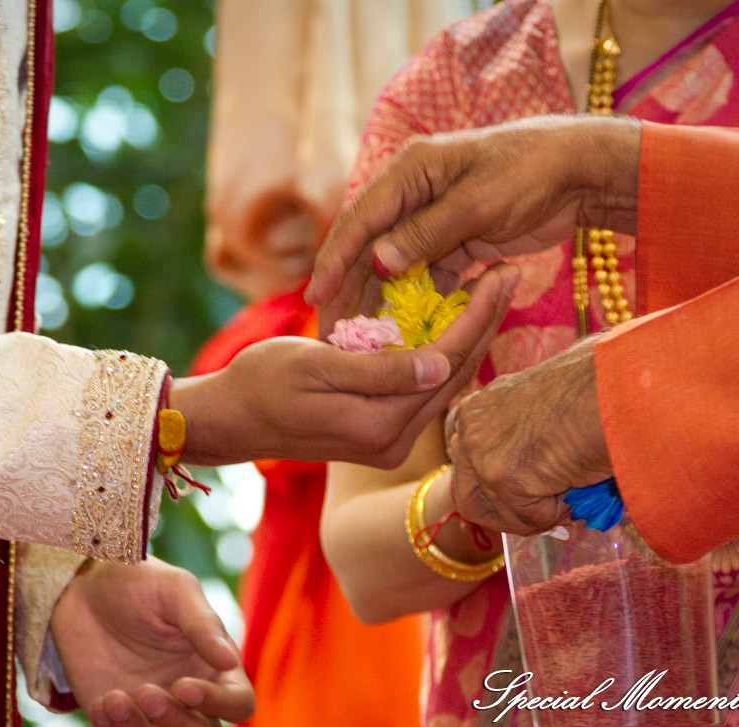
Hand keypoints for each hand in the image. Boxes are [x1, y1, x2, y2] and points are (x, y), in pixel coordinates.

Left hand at [49, 558, 253, 726]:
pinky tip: (101, 704)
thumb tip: (231, 661)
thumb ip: (202, 625)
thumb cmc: (138, 582)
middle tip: (146, 692)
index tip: (182, 685)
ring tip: (114, 698)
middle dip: (180, 726)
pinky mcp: (113, 725)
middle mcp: (187, 699)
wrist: (81, 586)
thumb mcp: (174, 591)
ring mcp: (150, 716)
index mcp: (214, 668)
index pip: (239, 706)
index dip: (218, 704)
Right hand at [173, 268, 520, 468]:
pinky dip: (442, 353)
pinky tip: (456, 321)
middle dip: (484, 322)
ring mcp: (388, 440)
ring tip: (491, 291)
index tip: (501, 272)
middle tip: (509, 273)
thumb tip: (442, 361)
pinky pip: (422, 389)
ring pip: (444, 381)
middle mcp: (393, 439)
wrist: (229, 420)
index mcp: (380, 422)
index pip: (446, 362)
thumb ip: (379, 368)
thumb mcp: (315, 365)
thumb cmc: (261, 382)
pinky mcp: (380, 433)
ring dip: (469, 336)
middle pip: (454, 373)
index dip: (477, 315)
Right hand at [306, 115, 640, 336]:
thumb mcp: (478, 202)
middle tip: (334, 329)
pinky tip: (405, 332)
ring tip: (364, 339)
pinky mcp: (457, 241)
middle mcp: (414, 193)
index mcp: (411, 171)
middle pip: (371, 245)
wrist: (582, 171)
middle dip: (352, 288)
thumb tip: (379, 261)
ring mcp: (434, 218)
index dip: (335, 258)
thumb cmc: (531, 171)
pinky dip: (417, 302)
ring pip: (396, 266)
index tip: (317, 294)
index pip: (361, 219)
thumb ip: (427, 232)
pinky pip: (427, 275)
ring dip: (382, 300)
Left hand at [448, 336, 613, 533]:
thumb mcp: (544, 404)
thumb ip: (522, 432)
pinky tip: (576, 481)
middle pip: (469, 498)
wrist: (616, 388)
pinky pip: (530, 519)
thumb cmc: (597, 388)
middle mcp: (471, 428)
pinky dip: (560, 511)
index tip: (524, 488)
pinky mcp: (502, 477)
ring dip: (540, 514)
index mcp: (480, 407)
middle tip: (548, 507)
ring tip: (571, 486)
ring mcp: (482, 453)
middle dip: (509, 513)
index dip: (492, 485)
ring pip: (502, 516)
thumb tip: (528, 468)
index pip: (464, 459)